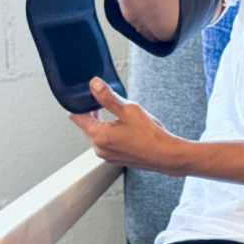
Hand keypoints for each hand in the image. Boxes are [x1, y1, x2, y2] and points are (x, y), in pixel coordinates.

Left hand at [70, 77, 184, 172]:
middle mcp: (99, 148)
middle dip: (96, 113)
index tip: (91, 97)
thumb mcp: (129, 109)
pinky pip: (107, 143)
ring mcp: (107, 155)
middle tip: (113, 105)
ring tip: (124, 119)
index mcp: (98, 136)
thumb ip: (107, 96)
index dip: (82, 104)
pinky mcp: (115, 159)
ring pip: (98, 134)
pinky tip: (128, 130)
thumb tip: (94, 84)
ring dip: (106, 124)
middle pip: (88, 125)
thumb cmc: (150, 135)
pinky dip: (113, 134)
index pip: (76, 116)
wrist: (167, 155)